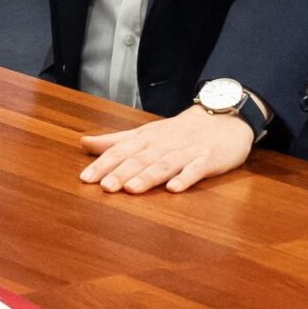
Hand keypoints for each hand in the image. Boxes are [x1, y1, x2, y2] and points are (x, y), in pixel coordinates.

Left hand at [79, 104, 254, 192]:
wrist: (223, 119)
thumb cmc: (179, 132)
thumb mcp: (145, 134)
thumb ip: (115, 141)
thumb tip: (83, 143)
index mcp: (147, 138)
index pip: (121, 151)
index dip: (104, 164)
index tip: (86, 178)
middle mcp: (164, 144)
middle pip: (140, 159)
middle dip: (122, 172)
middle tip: (105, 187)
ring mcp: (187, 151)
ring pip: (165, 164)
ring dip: (148, 177)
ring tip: (131, 189)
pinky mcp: (208, 159)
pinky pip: (196, 169)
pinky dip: (185, 178)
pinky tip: (174, 189)